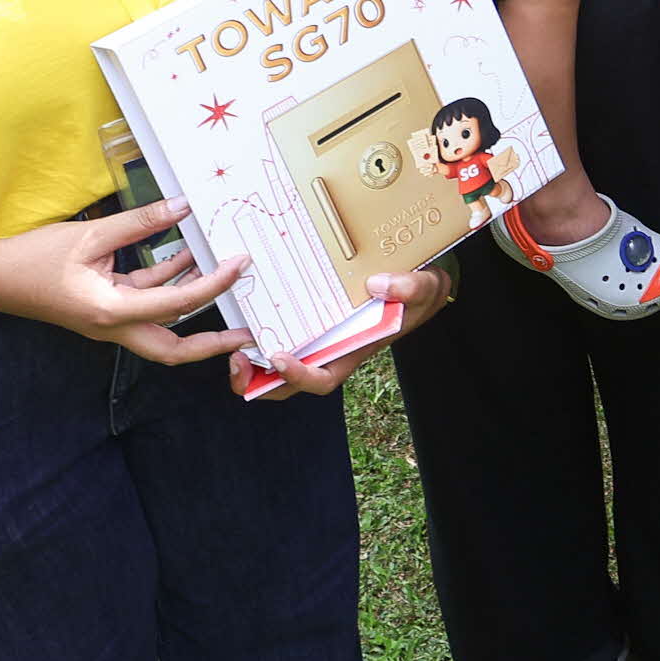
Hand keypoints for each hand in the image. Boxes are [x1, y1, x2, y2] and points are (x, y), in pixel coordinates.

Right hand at [0, 199, 252, 364]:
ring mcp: (109, 321)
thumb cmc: (34, 260)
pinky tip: (187, 255)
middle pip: (172, 349)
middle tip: (248, 331)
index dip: (213, 285)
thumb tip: (183, 207)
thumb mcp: (90, 236)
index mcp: (110, 312)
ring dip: (193, 305)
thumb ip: (140, 223)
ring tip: (228, 280)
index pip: (175, 305)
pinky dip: (168, 284)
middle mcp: (113, 326)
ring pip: (161, 326)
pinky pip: (144, 302)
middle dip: (213, 343)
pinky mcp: (105, 308)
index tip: (239, 264)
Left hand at [232, 268, 449, 397]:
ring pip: (275, 366)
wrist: (417, 276)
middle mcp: (329, 350)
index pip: (322, 379)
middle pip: (287, 384)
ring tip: (231, 346)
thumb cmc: (420, 288)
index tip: (281, 358)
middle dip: (258, 383)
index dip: (299, 377)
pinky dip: (260, 331)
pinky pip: (279, 334)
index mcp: (353, 352)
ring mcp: (316, 337)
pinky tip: (247, 312)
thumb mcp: (428, 286)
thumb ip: (411, 287)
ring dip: (251, 365)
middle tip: (236, 361)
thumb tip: (378, 285)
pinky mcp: (307, 319)